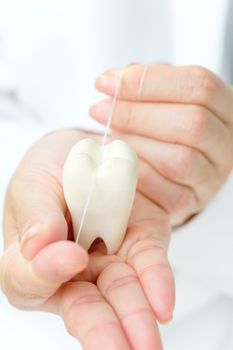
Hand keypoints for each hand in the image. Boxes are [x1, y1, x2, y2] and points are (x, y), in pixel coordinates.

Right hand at [0, 129, 173, 349]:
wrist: (90, 150)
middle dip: (102, 332)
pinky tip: (162, 304)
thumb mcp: (35, 182)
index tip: (69, 256)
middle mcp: (74, 268)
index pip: (30, 282)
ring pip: (122, 293)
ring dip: (135, 317)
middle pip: (83, 307)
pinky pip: (150, 265)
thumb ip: (34, 215)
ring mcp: (109, 257)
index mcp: (34, 256)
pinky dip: (157, 282)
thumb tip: (38, 247)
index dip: (46, 274)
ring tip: (146, 342)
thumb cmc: (54, 167)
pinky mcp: (141, 242)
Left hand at [91, 64, 232, 225]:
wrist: (165, 172)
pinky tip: (115, 161)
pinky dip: (134, 173)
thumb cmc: (161, 129)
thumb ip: (145, 85)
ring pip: (179, 159)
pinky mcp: (188, 203)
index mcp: (225, 110)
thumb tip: (115, 81)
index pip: (199, 86)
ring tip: (107, 135)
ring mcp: (209, 178)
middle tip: (99, 110)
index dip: (149, 80)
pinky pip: (162, 191)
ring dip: (134, 144)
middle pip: (192, 122)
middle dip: (136, 114)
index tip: (106, 82)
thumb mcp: (160, 100)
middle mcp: (225, 145)